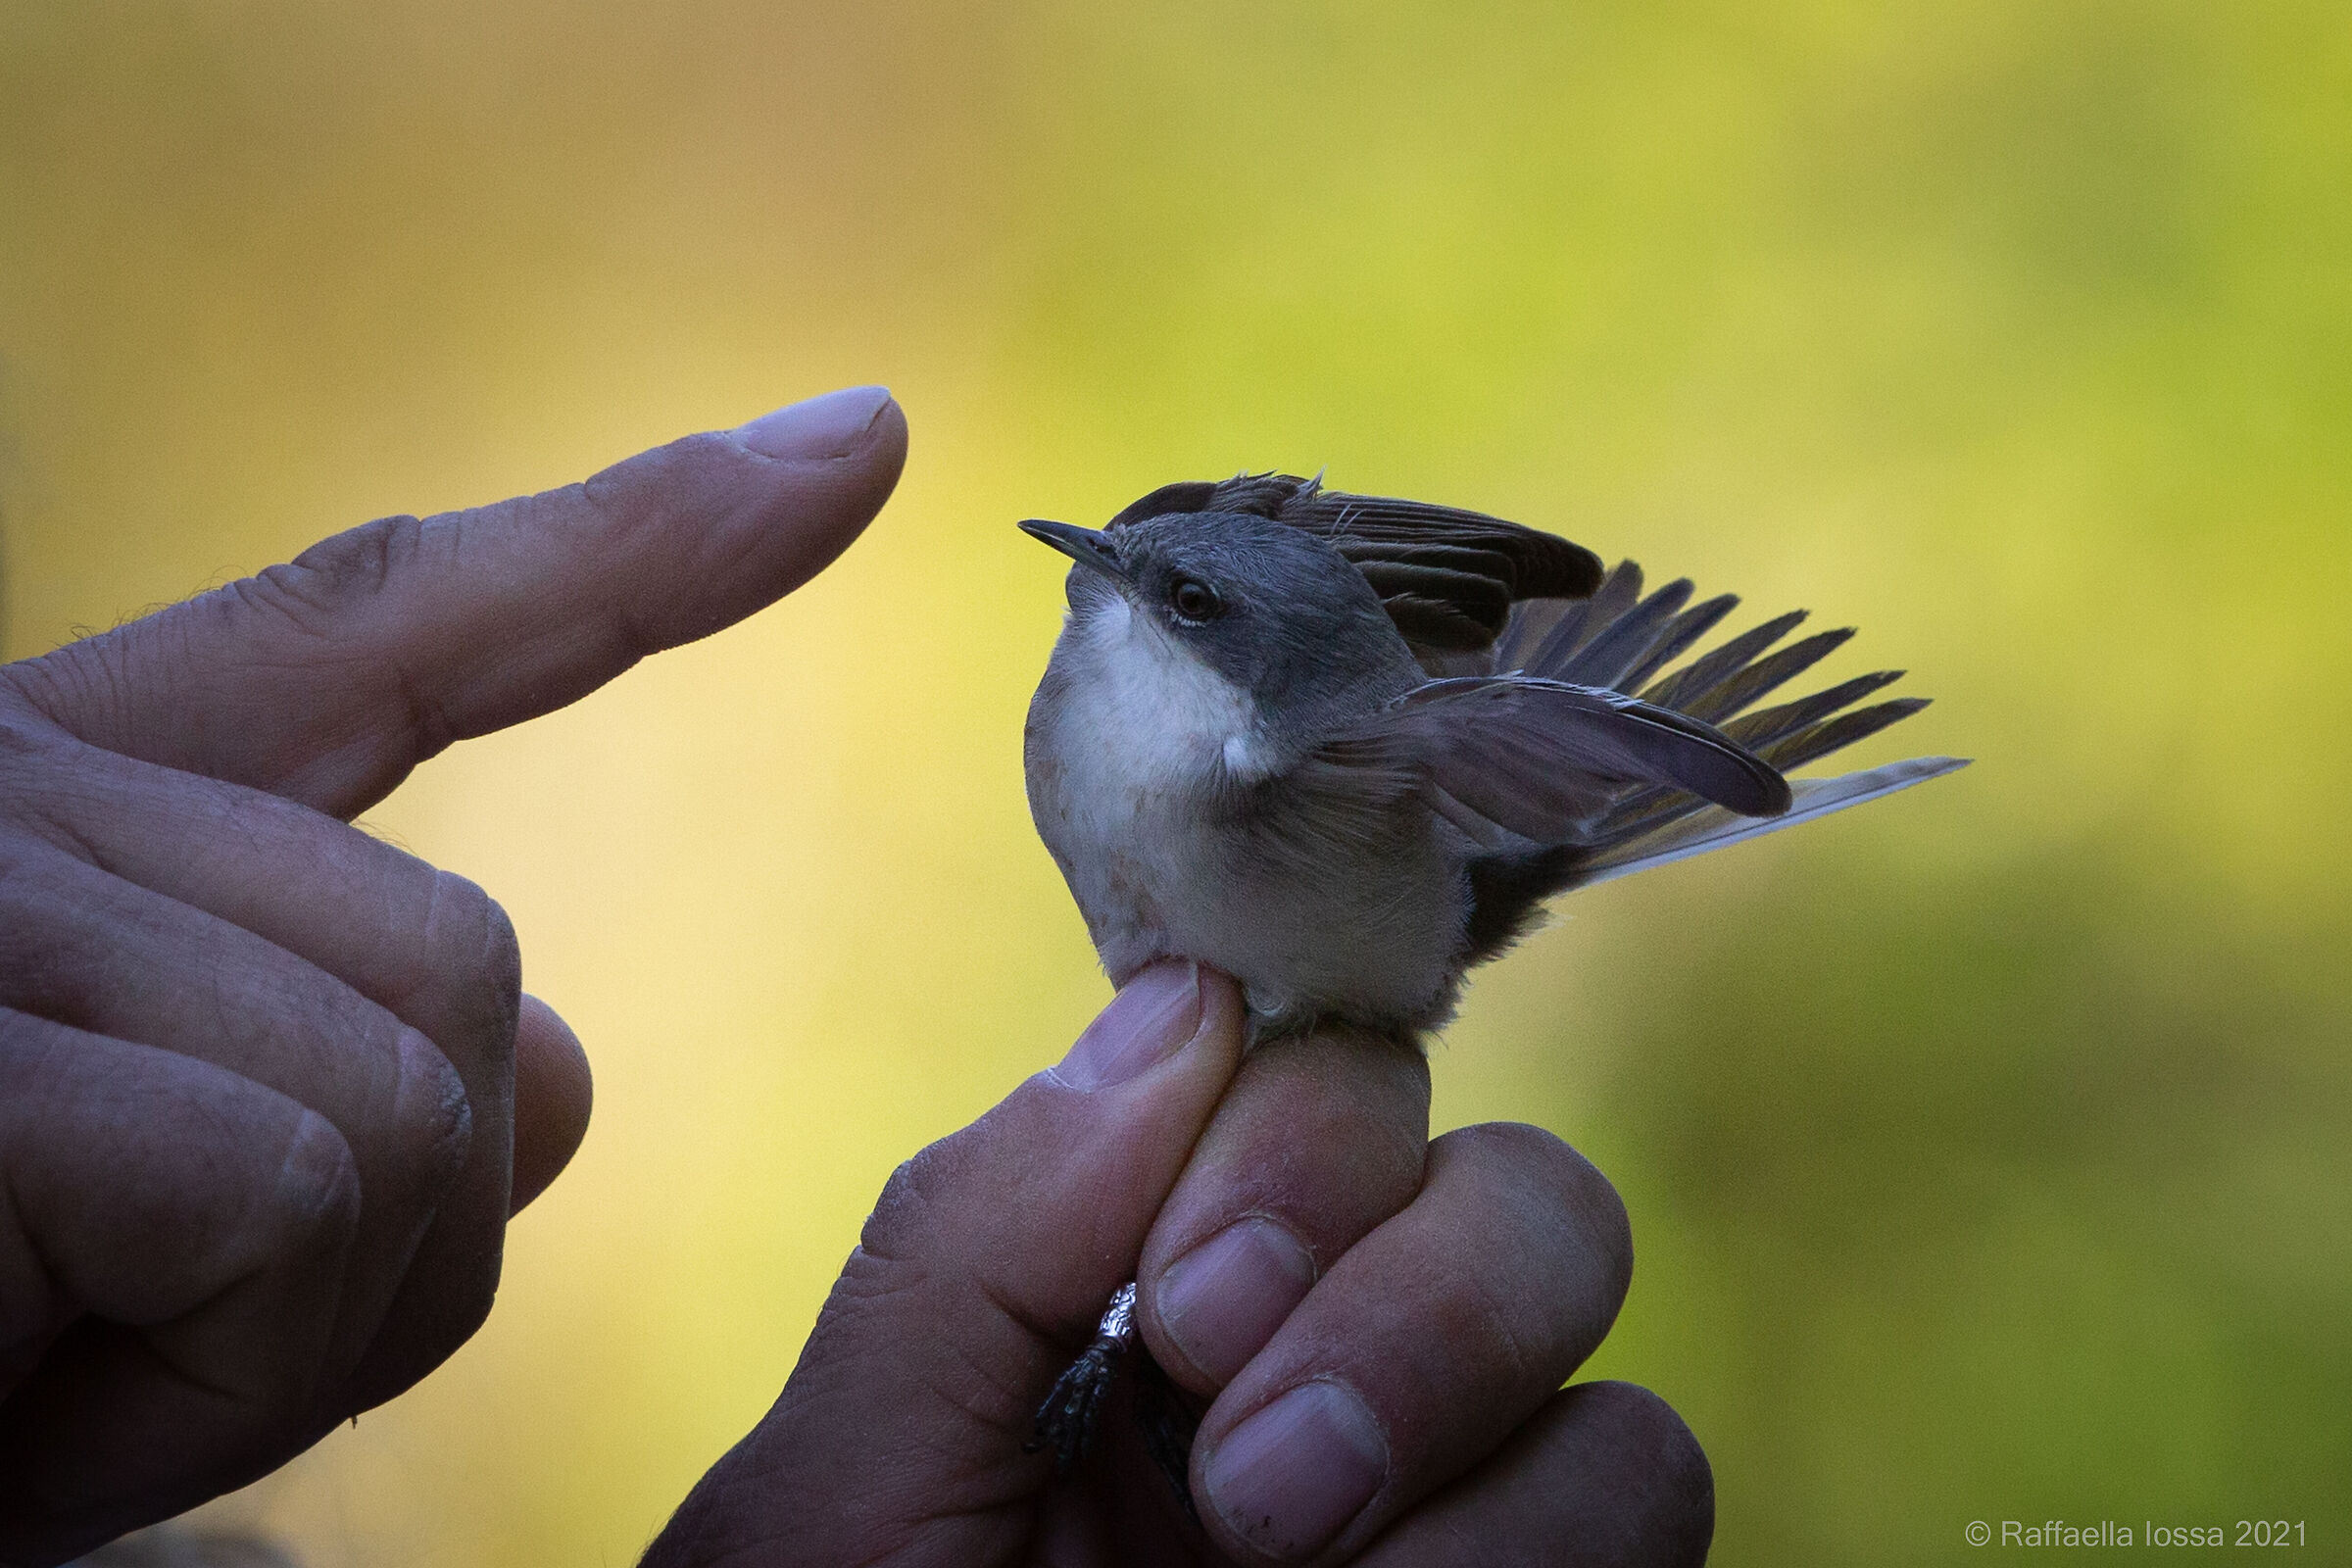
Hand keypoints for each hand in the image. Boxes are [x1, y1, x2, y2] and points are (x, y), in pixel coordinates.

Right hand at [0, 386, 908, 1564]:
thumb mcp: (111, 1235)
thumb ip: (319, 1089)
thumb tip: (563, 1083)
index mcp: (59, 819)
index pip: (389, 628)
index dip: (641, 543)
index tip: (850, 448)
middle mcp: (10, 798)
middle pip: (476, 974)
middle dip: (367, 1233)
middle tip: (89, 1345)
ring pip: (423, 1085)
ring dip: (273, 1325)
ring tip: (14, 1374)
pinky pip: (288, 1186)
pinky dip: (193, 1373)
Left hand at [645, 961, 1713, 1566]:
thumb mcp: (834, 1501)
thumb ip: (976, 1237)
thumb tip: (1185, 1001)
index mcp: (1145, 1320)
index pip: (1324, 1084)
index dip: (1288, 1147)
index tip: (1164, 1308)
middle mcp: (1328, 1409)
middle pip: (1527, 1203)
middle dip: (1408, 1308)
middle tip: (1238, 1480)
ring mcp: (1452, 1553)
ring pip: (1625, 1418)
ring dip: (1470, 1494)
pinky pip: (1658, 1533)